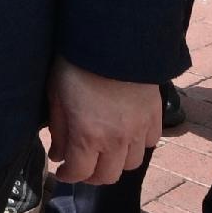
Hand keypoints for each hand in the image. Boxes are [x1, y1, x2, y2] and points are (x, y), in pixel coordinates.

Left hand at [47, 61, 160, 187]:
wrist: (112, 36)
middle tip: (82, 164)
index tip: (62, 170)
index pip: (79, 174)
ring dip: (116, 162)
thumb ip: (59, 130)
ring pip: (132, 164)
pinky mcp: (155, 114)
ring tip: (106, 150)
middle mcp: (116, 139)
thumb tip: (58, 154)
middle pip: (107, 176)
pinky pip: (150, 142)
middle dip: (91, 174)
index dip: (67, 176)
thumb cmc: (77, 63)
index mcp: (88, 136)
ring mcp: (138, 128)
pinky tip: (127, 133)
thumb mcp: (56, 95)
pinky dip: (139, 143)